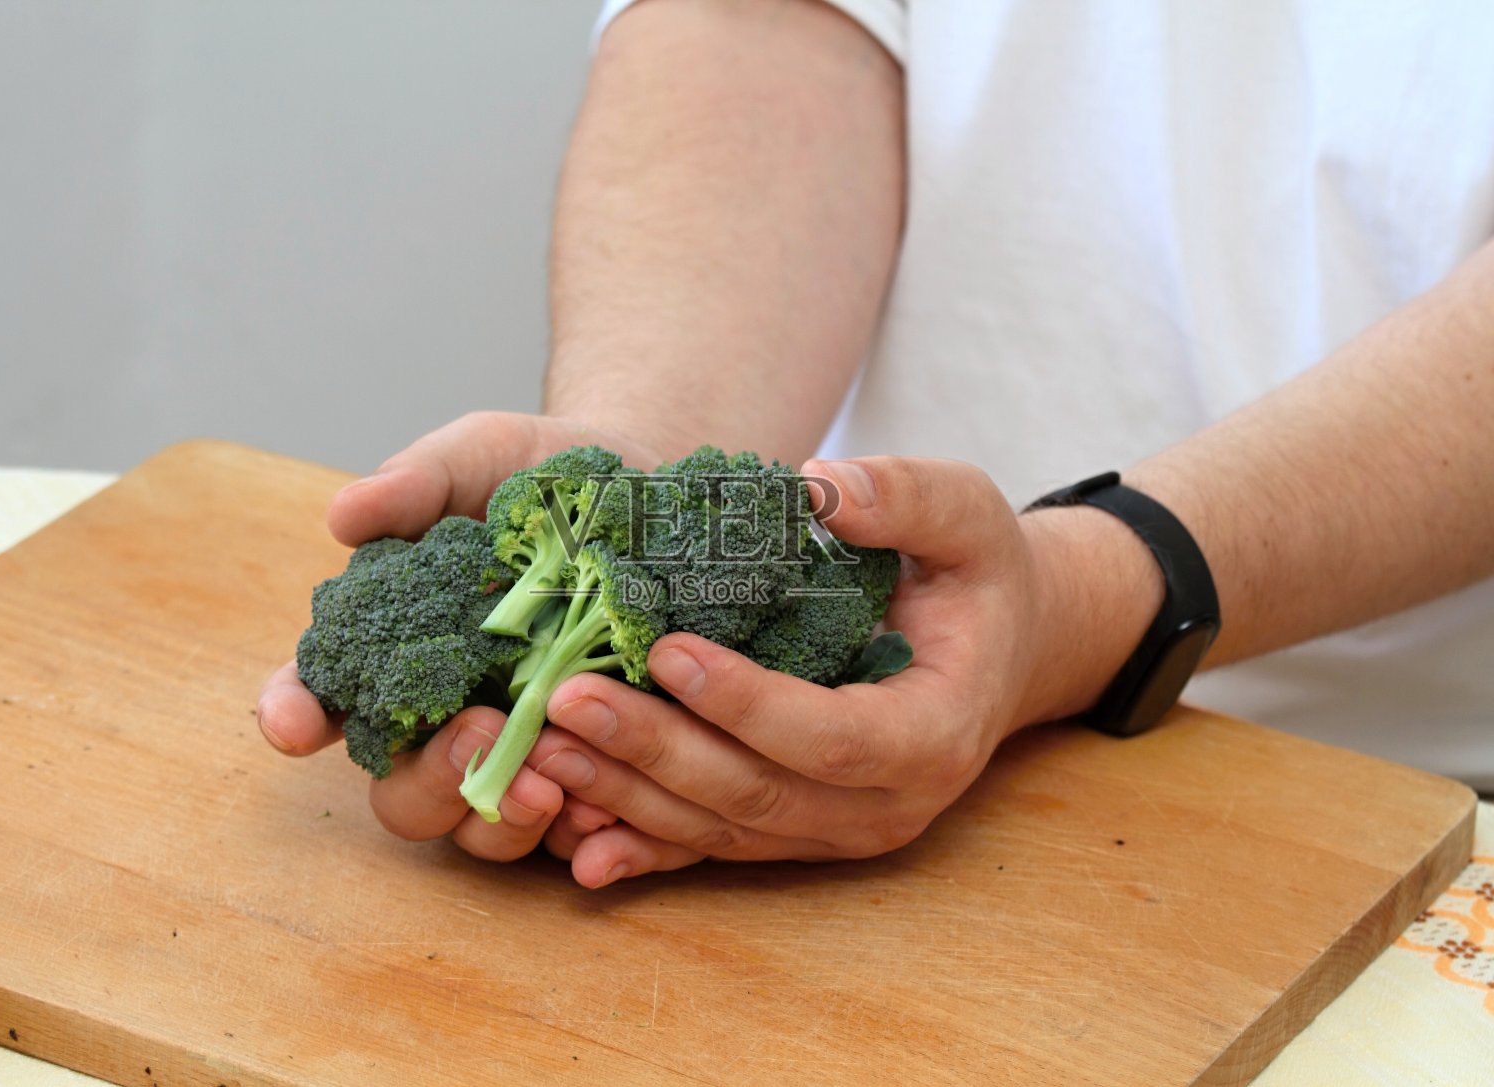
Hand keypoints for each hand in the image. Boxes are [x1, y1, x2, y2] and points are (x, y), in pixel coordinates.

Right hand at [256, 410, 664, 860]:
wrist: (653, 490)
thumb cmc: (544, 475)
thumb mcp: (483, 456)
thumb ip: (418, 482)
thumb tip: (346, 514)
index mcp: (393, 649)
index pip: (321, 696)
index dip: (296, 714)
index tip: (296, 724)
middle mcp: (446, 716)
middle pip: (403, 791)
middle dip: (427, 781)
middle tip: (477, 736)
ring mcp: (521, 751)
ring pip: (483, 829)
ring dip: (502, 820)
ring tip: (545, 786)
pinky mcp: (594, 768)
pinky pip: (576, 830)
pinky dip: (584, 829)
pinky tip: (605, 811)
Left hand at [524, 456, 1161, 886]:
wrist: (996, 648)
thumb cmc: (977, 576)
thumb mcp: (966, 516)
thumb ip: (905, 498)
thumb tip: (822, 487)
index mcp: (933, 734)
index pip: (831, 738)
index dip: (746, 704)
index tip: (665, 651)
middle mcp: (884, 805)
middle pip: (756, 796)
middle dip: (655, 750)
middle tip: (565, 698)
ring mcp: (836, 832)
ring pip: (720, 831)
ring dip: (627, 794)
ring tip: (542, 747)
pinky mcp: (796, 834)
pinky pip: (711, 850)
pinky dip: (641, 845)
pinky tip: (572, 839)